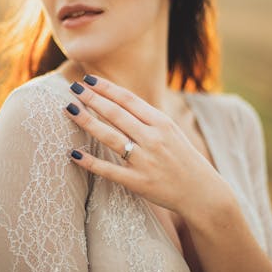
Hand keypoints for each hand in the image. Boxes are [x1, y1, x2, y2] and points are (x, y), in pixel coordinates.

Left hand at [63, 74, 227, 214]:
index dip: (106, 88)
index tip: (88, 80)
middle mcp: (153, 138)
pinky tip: (74, 154)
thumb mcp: (171, 131)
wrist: (202, 192)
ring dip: (87, 121)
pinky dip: (90, 162)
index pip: (128, 99)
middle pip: (116, 114)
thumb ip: (147, 118)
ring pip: (110, 136)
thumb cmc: (183, 158)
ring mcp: (145, 160)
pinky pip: (109, 170)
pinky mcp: (138, 182)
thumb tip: (119, 101)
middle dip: (92, 99)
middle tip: (73, 88)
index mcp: (161, 123)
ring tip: (70, 109)